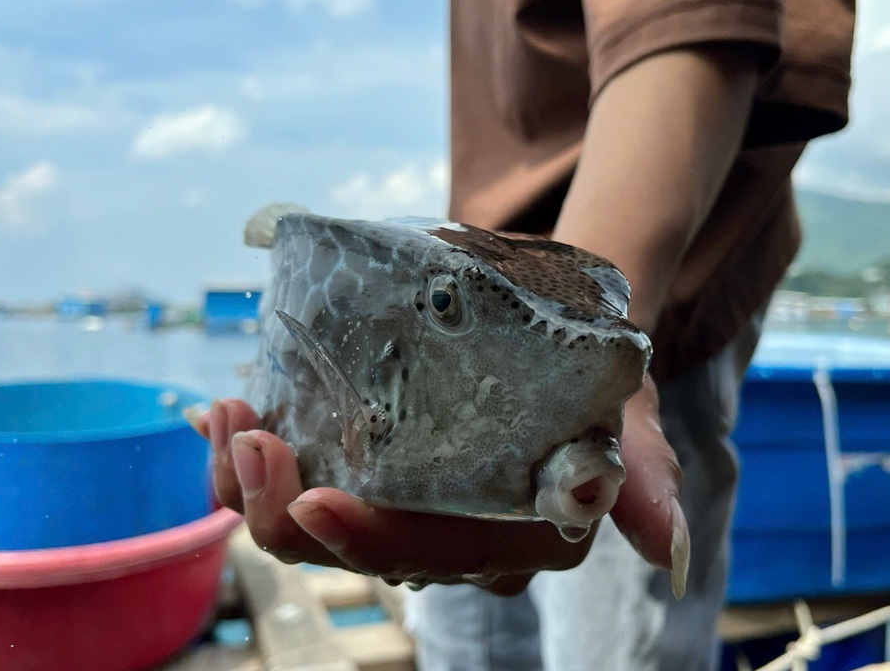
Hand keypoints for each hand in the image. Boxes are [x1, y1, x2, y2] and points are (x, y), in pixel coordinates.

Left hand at [189, 378, 688, 597]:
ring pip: (301, 522)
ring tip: (226, 417)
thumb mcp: (627, 422)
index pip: (427, 556)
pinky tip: (224, 411)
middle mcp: (441, 536)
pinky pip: (287, 477)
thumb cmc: (593, 383)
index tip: (316, 498)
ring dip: (246, 482)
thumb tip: (665, 545)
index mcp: (502, 540)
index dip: (368, 541)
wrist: (557, 334)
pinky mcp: (360, 463)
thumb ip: (641, 481)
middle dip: (282, 511)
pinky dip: (246, 455)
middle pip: (347, 550)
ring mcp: (393, 501)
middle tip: (248, 439)